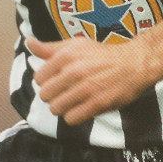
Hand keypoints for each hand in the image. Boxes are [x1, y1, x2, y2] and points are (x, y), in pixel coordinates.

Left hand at [27, 37, 152, 124]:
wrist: (134, 64)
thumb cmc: (102, 54)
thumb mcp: (76, 45)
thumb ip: (51, 48)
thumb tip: (28, 43)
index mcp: (66, 56)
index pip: (39, 78)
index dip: (47, 81)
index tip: (57, 81)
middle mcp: (73, 71)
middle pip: (45, 95)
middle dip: (53, 96)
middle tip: (65, 93)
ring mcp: (85, 89)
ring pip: (56, 109)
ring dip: (62, 108)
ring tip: (72, 102)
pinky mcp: (97, 104)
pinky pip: (71, 119)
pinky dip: (74, 116)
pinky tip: (81, 109)